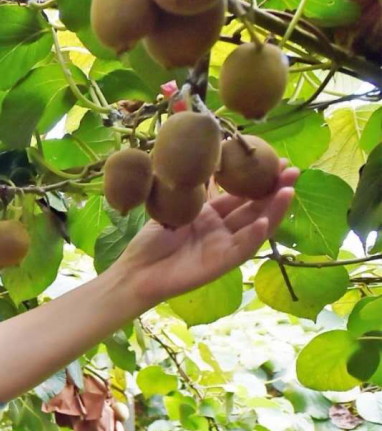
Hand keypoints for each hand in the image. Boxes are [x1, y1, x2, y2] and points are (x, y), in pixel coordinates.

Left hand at [113, 165, 299, 309]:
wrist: (137, 271)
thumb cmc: (151, 241)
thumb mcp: (174, 208)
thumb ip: (194, 190)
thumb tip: (208, 158)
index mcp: (211, 216)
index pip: (241, 196)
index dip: (258, 180)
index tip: (276, 161)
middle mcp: (222, 231)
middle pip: (255, 209)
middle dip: (275, 189)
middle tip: (293, 170)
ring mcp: (223, 247)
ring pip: (256, 228)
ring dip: (274, 210)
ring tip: (289, 190)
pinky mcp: (220, 264)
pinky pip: (241, 250)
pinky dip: (253, 236)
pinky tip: (265, 223)